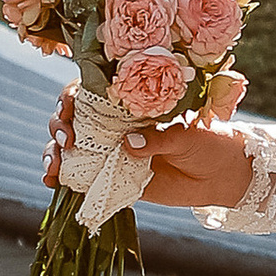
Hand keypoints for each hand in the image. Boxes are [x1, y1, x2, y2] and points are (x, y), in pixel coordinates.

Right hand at [41, 91, 253, 211]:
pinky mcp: (116, 179)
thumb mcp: (188, 134)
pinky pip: (85, 177)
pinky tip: (54, 182)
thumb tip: (129, 144)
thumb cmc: (209, 142)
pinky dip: (65, 179)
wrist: (222, 175)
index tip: (69, 108)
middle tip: (67, 141)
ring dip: (54, 155)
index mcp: (131, 104)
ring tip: (53, 168)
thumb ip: (160, 138)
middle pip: (73, 120)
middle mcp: (116, 125)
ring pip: (71, 149)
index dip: (72, 97)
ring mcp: (113, 152)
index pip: (90, 92)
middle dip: (60, 127)